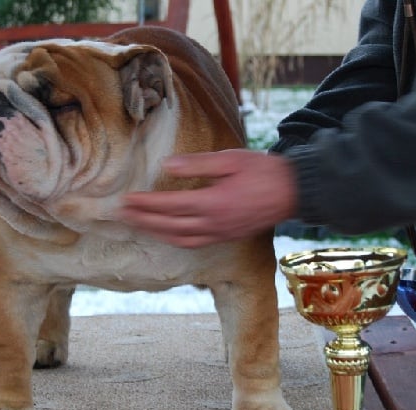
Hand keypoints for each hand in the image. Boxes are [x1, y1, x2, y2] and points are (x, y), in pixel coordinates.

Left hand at [120, 149, 297, 247]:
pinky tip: (164, 234)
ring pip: (178, 238)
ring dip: (154, 232)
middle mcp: (213, 223)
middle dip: (142, 220)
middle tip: (120, 215)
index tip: (126, 200)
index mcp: (213, 202)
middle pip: (168, 226)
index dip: (145, 205)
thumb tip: (167, 166)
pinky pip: (193, 243)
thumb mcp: (231, 159)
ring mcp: (219, 233)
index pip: (169, 206)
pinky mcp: (225, 237)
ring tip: (135, 225)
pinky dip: (173, 240)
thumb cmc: (264, 171)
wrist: (295, 191)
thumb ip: (198, 164)